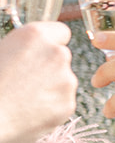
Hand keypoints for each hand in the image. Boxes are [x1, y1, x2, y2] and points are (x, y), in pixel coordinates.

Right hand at [0, 21, 77, 142]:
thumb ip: (18, 48)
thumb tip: (26, 52)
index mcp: (35, 36)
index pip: (60, 32)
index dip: (49, 43)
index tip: (39, 52)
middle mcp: (57, 54)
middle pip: (61, 56)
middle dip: (47, 66)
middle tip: (23, 79)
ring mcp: (66, 80)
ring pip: (63, 80)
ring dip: (49, 86)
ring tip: (21, 98)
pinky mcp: (67, 104)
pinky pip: (62, 101)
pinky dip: (50, 106)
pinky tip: (28, 111)